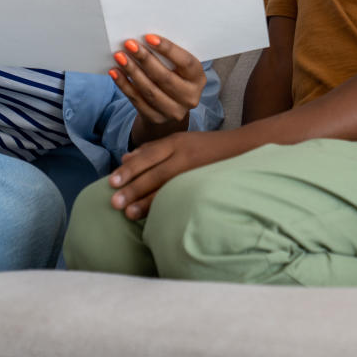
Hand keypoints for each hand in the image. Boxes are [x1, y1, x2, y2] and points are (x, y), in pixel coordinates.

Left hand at [108, 130, 238, 219]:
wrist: (244, 148)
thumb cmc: (206, 147)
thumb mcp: (180, 141)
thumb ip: (152, 149)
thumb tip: (125, 159)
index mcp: (176, 141)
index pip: (148, 155)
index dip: (130, 169)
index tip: (112, 182)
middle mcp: (185, 153)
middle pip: (155, 171)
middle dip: (133, 187)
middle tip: (114, 202)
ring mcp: (197, 168)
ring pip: (167, 185)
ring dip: (147, 200)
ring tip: (129, 213)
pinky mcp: (206, 181)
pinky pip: (183, 194)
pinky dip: (168, 204)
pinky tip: (156, 216)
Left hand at [110, 34, 206, 139]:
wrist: (169, 107)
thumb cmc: (173, 76)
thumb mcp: (178, 67)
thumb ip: (168, 56)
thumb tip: (144, 39)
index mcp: (198, 78)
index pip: (185, 62)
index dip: (168, 49)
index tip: (149, 37)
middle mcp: (189, 97)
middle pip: (164, 77)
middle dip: (145, 59)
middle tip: (129, 44)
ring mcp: (173, 111)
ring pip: (149, 90)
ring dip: (132, 71)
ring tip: (119, 57)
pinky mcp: (156, 118)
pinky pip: (137, 100)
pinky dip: (124, 85)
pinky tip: (115, 72)